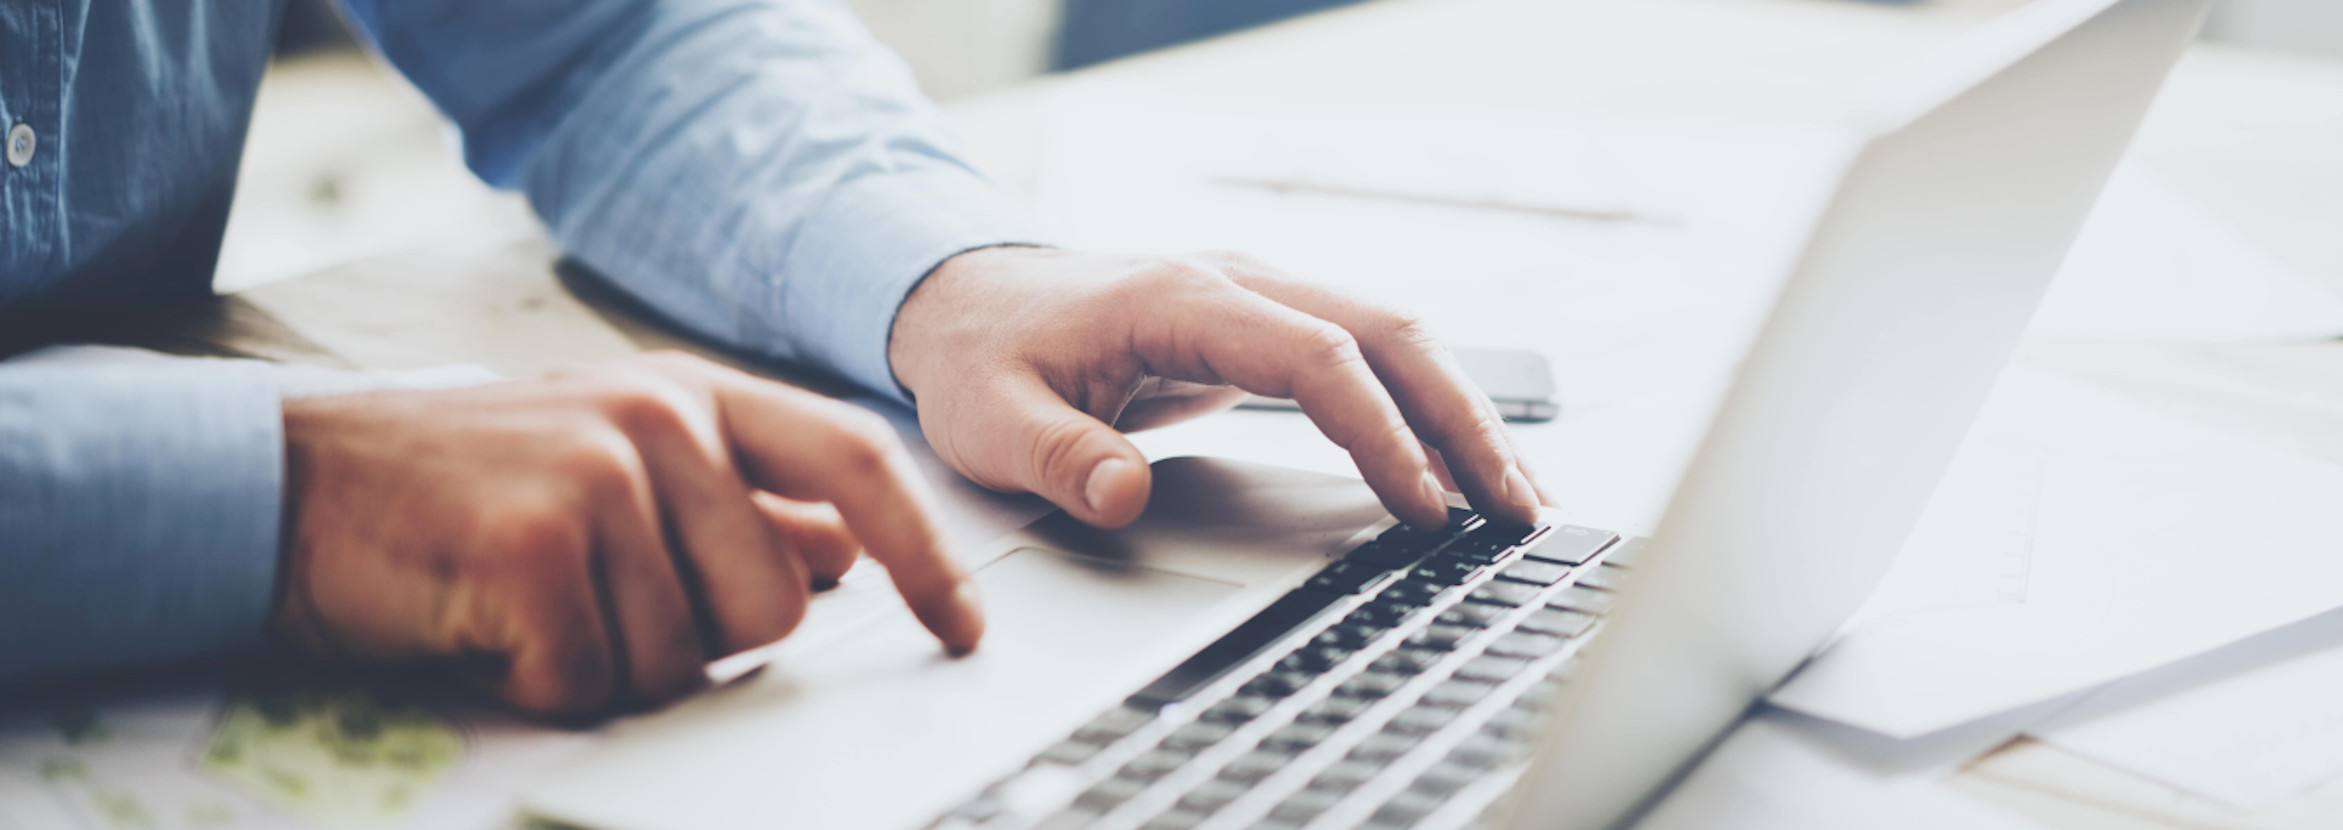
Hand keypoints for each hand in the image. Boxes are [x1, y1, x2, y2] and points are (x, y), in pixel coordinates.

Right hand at [273, 352, 980, 715]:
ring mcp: (601, 472)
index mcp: (694, 396)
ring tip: (532, 608)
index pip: (856, 465)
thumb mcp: (615, 463)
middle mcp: (661, 417)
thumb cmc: (458, 487)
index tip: (962, 626)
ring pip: (685, 657)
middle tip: (600, 608)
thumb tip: (841, 550)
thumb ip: (735, 500)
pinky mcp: (537, 541)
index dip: (925, 553)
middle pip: (775, 603)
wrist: (284, 486)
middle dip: (698, 640)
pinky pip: (596, 679)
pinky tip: (490, 629)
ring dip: (608, 666)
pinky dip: (542, 685)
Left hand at [889, 247, 1554, 530]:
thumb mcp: (992, 419)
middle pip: (1388, 334)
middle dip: (1464, 420)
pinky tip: (1460, 463)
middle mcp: (1239, 282)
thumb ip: (1058, 457)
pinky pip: (1369, 357)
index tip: (1422, 504)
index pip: (1316, 357)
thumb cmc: (985, 356)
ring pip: (1395, 338)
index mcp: (1182, 297)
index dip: (1378, 432)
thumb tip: (1123, 494)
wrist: (968, 298)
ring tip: (1519, 496)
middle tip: (1518, 507)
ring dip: (1462, 412)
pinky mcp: (1267, 327)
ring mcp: (1260, 298)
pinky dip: (1425, 406)